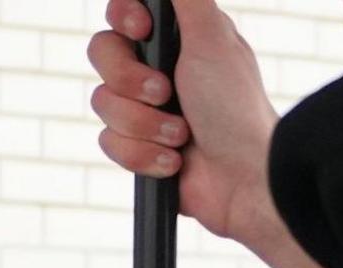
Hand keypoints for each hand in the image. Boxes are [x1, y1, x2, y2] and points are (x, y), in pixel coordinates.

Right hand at [89, 0, 328, 267]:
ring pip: (102, 103)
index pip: (123, 14)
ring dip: (143, 124)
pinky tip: (173, 159)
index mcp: (177, 38)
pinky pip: (109, 143)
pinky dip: (142, 153)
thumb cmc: (234, 107)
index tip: (142, 29)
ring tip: (180, 134)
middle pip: (102, 55)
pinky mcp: (135, 145)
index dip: (123, 18)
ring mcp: (143, 108)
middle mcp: (156, 68)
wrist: (239, 176)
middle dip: (130, 80)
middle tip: (165, 92)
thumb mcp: (213, 38)